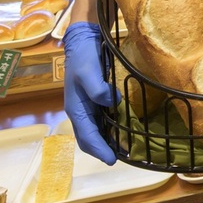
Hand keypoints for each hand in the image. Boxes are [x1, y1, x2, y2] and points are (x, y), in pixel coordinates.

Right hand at [62, 22, 117, 164]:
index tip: (112, 160)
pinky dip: (110, 129)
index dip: (99, 149)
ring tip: (126, 148)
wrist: (83, 42)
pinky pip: (102, 120)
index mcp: (76, 109)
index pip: (87, 136)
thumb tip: (112, 102)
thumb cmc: (83, 58)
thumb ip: (97, 89)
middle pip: (90, 138)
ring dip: (107, 141)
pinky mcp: (95, 100)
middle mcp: (81, 111)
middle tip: (123, 157)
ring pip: (96, 130)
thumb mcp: (88, 72)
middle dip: (102, 150)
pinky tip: (123, 129)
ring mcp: (88, 106)